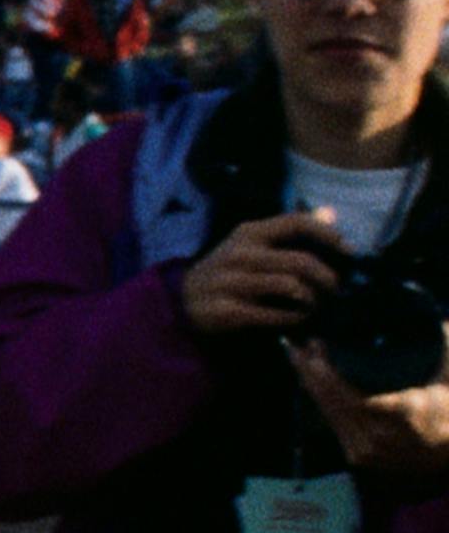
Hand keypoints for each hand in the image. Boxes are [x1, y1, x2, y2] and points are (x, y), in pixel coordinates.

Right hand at [179, 212, 349, 342]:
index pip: (296, 223)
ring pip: (291, 287)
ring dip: (312, 300)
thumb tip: (332, 214)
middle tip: (335, 290)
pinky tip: (297, 319)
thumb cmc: (229, 269)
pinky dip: (293, 318)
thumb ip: (290, 230)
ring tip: (316, 306)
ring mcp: (233, 282)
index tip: (348, 250)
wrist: (184, 299)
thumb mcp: (253, 243)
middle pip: (300, 262)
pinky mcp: (229, 310)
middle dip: (327, 278)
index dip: (327, 234)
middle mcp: (241, 253)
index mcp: (250, 233)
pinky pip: (275, 314)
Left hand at [283, 350, 448, 482]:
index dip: (328, 369)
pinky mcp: (357, 457)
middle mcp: (381, 437)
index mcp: (404, 414)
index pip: (353, 394)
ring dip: (309, 382)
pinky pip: (332, 421)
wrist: (447, 450)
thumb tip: (439, 322)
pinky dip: (318, 398)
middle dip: (310, 370)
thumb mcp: (447, 375)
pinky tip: (307, 377)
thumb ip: (443, 348)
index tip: (317, 342)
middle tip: (296, 342)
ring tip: (296, 353)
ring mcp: (367, 451)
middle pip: (333, 401)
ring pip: (328, 411)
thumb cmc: (448, 406)